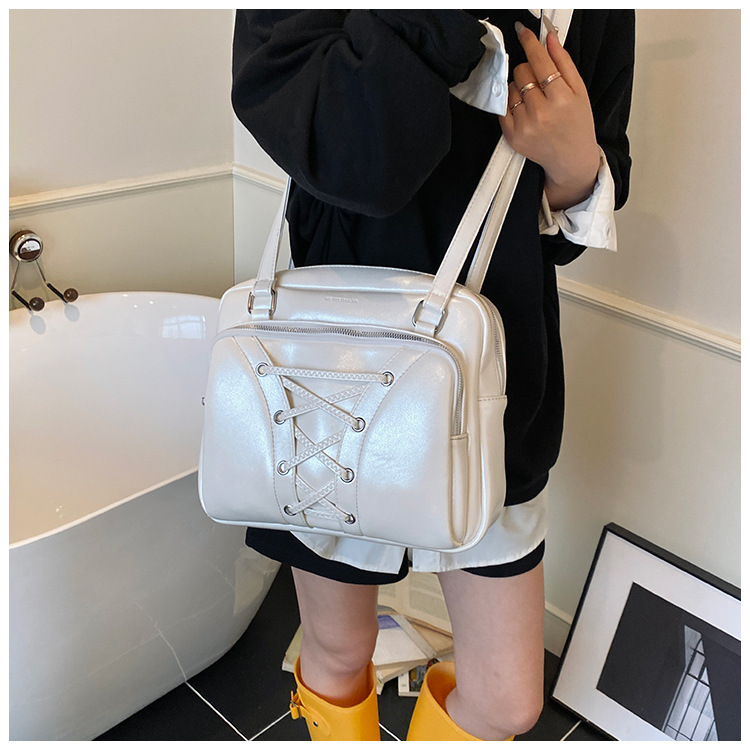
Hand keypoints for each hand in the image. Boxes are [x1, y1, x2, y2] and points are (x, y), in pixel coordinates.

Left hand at [498, 21, 599, 210]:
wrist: (570, 159)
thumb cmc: (577, 123)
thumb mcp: (579, 91)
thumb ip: (564, 62)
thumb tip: (548, 37)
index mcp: (561, 99)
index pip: (540, 62)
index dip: (530, 43)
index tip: (523, 31)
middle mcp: (540, 113)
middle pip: (522, 72)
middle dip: (529, 70)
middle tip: (540, 82)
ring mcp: (524, 126)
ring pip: (511, 87)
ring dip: (520, 87)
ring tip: (534, 100)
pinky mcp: (511, 135)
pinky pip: (503, 106)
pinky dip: (511, 102)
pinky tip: (525, 109)